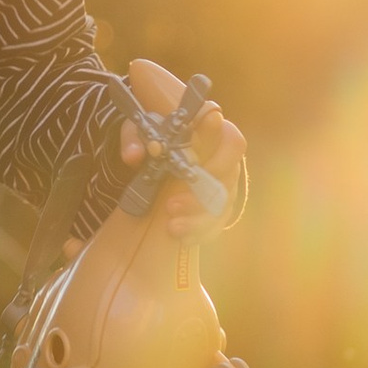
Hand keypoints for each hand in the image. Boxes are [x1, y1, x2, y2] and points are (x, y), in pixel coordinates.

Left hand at [118, 102, 246, 237]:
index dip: (219, 159)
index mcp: (217, 134)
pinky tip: (183, 239)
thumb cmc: (157, 132)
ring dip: (199, 220)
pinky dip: (202, 233)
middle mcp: (228, 161)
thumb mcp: (143, 128)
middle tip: (170, 205)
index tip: (194, 170)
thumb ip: (135, 138)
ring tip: (172, 227)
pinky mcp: (219, 206)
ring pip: (223, 207)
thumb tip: (133, 156)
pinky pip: (218, 223)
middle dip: (200, 197)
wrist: (159, 150)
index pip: (233, 143)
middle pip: (228, 181)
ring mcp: (226, 186)